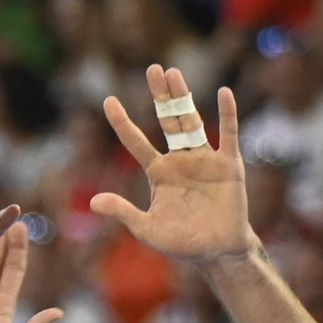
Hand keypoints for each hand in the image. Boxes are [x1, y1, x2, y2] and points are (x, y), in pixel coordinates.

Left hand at [90, 65, 254, 267]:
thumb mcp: (146, 229)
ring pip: (192, 121)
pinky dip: (227, 114)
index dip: (122, 122)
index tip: (108, 100)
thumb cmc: (182, 242)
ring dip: (183, 97)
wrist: (217, 253)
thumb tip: (94, 201)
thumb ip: (123, 212)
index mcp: (159, 173)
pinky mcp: (228, 165)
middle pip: (167, 121)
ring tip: (174, 72)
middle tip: (152, 69)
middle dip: (160, 96)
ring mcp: (204, 159)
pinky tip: (223, 93)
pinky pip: (228, 135)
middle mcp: (180, 160)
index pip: (135, 142)